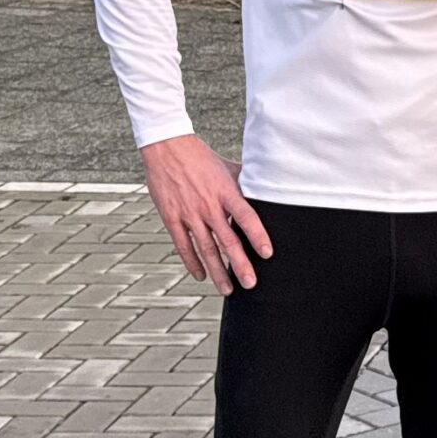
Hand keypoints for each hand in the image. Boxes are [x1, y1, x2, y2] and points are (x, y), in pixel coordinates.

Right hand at [140, 134, 273, 293]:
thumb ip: (247, 184)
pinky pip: (182, 245)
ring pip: (205, 248)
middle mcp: (208, 205)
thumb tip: (269, 192)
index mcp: (226, 192)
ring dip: (217, 271)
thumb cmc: (203, 158)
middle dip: (239, 265)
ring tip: (227, 289)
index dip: (257, 235)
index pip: (246, 217)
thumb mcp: (229, 168)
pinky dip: (191, 262)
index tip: (267, 254)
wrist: (167, 148)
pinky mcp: (171, 217)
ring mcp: (188, 213)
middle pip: (227, 240)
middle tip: (250, 284)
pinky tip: (200, 275)